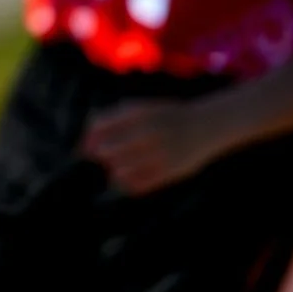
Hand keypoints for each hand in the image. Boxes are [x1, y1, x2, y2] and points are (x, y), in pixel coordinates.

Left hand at [80, 98, 233, 194]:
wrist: (206, 126)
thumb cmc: (166, 116)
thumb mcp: (142, 107)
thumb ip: (115, 116)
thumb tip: (88, 132)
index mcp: (140, 114)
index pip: (101, 127)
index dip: (89, 138)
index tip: (86, 146)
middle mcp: (150, 132)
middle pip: (108, 149)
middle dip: (101, 155)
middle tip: (104, 157)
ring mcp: (161, 153)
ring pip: (122, 169)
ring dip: (113, 170)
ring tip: (116, 167)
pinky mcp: (171, 171)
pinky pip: (140, 183)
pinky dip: (128, 183)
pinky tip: (126, 179)